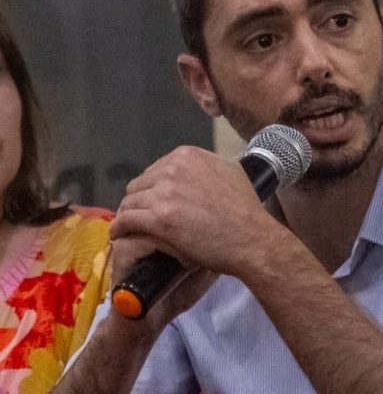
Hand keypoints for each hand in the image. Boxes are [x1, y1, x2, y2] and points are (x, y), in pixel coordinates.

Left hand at [110, 145, 276, 278]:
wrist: (251, 237)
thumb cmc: (245, 209)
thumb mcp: (230, 172)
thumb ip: (207, 167)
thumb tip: (198, 171)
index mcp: (187, 156)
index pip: (155, 169)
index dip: (154, 188)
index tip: (156, 202)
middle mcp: (172, 169)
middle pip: (139, 185)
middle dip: (141, 201)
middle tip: (144, 218)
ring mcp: (164, 193)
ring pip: (130, 203)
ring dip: (129, 216)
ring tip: (130, 229)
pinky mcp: (158, 218)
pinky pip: (126, 221)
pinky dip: (121, 229)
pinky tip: (121, 235)